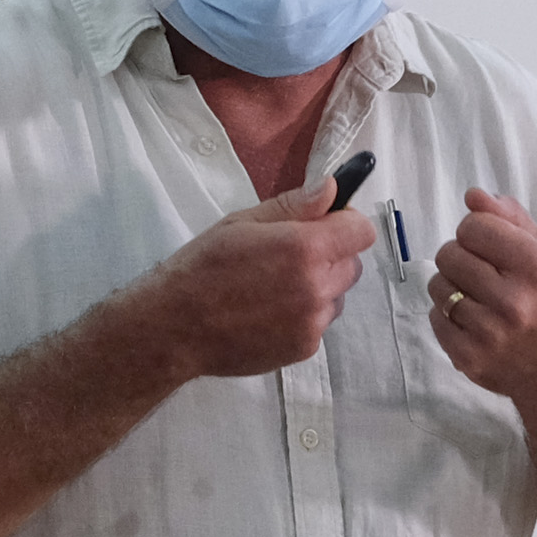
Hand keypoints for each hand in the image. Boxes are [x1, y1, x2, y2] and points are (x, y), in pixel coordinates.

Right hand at [142, 176, 378, 379]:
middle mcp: (316, 287)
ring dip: (318, 289)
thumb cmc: (202, 268)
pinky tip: (267, 313)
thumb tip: (331, 188)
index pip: (362, 231)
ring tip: (274, 289)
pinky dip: (302, 316)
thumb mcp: (242, 223)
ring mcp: (312, 322)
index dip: (345, 224)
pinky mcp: (304, 348)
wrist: (175, 327)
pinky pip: (319, 323)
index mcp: (304, 248)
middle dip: (330, 256)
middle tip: (288, 258)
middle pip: (352, 264)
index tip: (323, 225)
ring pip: (337, 296)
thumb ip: (294, 206)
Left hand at [430, 189, 536, 408]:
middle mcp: (514, 300)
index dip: (477, 232)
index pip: (474, 226)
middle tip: (481, 271)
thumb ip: (511, 219)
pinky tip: (472, 319)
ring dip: (451, 284)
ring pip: (438, 284)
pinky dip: (447, 314)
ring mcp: (489, 332)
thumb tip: (473, 196)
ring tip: (476, 295)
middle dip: (461, 257)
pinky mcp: (468, 357)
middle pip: (449, 253)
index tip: (489, 246)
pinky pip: (434, 316)